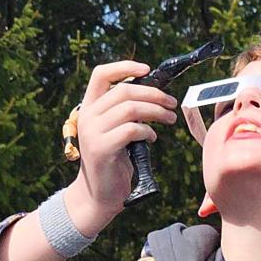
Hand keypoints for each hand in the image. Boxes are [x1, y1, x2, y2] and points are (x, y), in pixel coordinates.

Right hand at [67, 60, 178, 223]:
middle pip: (124, 90)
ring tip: (169, 118)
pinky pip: (131, 130)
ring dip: (156, 111)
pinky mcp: (101, 148)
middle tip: (172, 102)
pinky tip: (153, 138)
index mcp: (89, 107)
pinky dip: (148, 131)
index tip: (147, 70)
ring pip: (131, 108)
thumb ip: (126, 112)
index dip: (125, 67)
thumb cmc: (114, 159)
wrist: (99, 194)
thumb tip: (154, 93)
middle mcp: (87, 116)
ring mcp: (92, 132)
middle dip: (154, 93)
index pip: (101, 74)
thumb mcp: (116, 130)